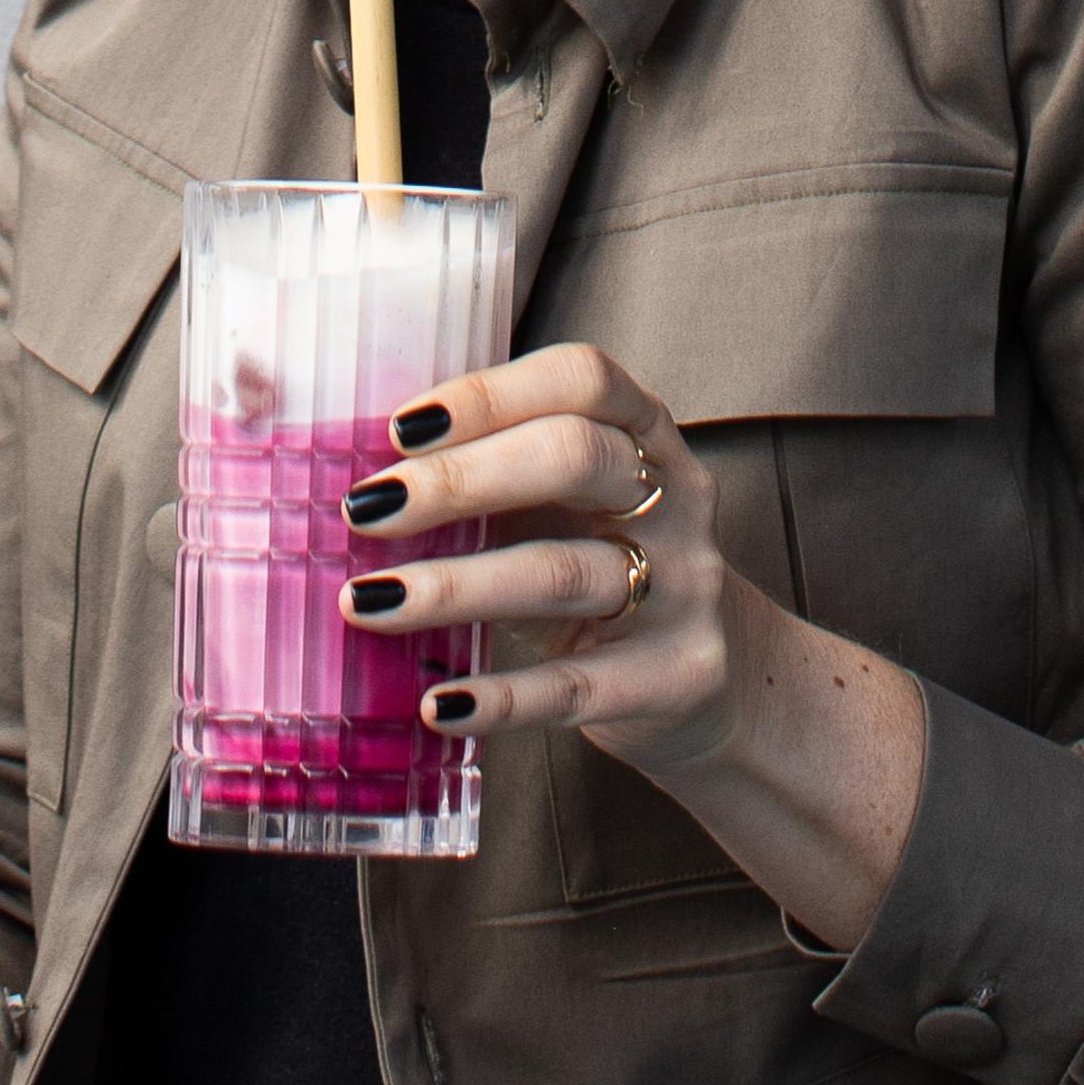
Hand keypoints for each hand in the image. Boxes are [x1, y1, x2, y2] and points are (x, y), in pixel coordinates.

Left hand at [335, 336, 924, 945]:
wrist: (721, 686)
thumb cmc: (611, 567)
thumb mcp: (577, 505)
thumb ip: (502, 473)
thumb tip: (362, 474)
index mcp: (648, 434)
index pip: (581, 380)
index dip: (490, 392)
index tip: (401, 427)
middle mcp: (675, 500)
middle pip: (571, 458)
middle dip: (459, 480)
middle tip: (367, 511)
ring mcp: (684, 590)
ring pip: (561, 573)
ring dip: (454, 586)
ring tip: (366, 601)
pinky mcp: (677, 679)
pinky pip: (576, 687)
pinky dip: (501, 698)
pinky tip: (438, 703)